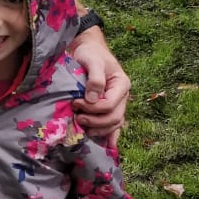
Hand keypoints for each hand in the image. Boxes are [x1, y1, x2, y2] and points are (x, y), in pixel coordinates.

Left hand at [71, 26, 129, 143]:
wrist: (88, 50)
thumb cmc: (90, 53)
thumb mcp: (93, 61)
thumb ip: (95, 79)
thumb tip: (92, 100)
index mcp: (122, 84)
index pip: (111, 105)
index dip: (93, 108)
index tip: (76, 103)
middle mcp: (122, 97)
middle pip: (114, 118)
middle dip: (95, 121)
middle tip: (77, 118)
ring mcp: (117, 104)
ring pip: (113, 124)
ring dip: (98, 130)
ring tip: (82, 127)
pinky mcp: (108, 109)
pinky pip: (113, 126)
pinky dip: (110, 137)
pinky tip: (107, 147)